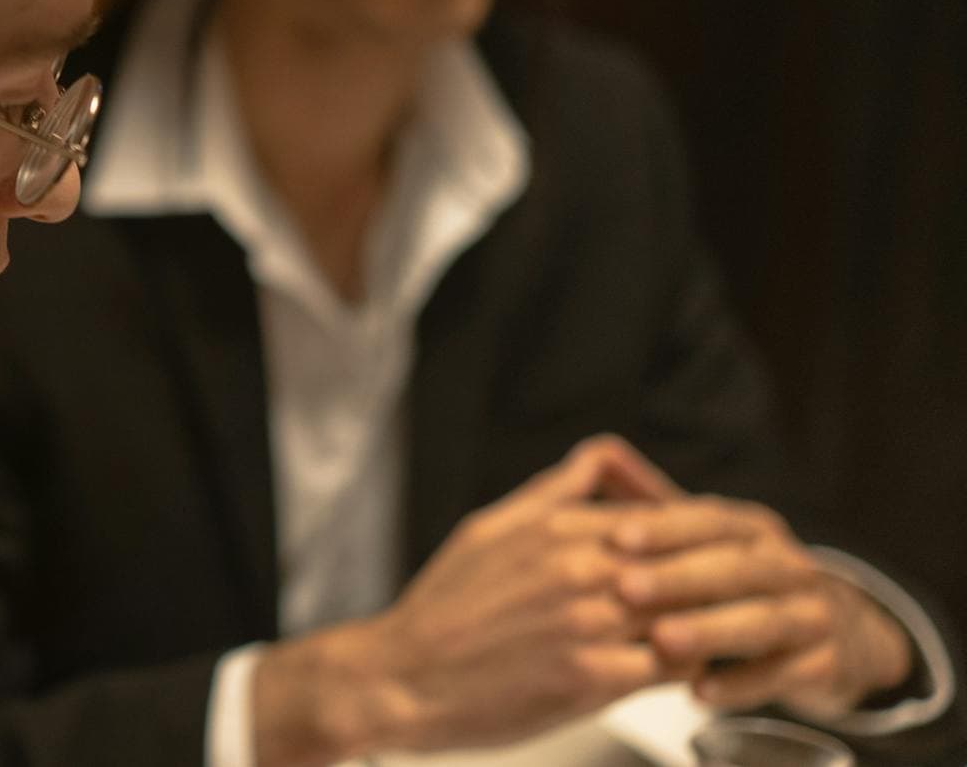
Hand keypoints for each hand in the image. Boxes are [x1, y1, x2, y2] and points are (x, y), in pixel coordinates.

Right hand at [250, 436, 684, 766]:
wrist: (401, 677)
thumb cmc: (443, 606)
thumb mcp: (489, 527)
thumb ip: (553, 493)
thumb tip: (599, 460)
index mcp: (557, 527)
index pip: (668, 515)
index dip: (704, 532)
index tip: (718, 549)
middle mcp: (579, 569)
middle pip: (691, 561)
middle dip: (722, 576)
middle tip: (740, 591)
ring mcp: (588, 624)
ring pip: (690, 613)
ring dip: (709, 623)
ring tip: (719, 631)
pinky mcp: (591, 681)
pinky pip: (672, 668)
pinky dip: (685, 668)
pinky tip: (681, 670)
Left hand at [609, 496, 912, 719]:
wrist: (842, 633)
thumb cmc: (745, 581)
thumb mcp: (710, 541)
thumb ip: (657, 504)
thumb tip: (604, 453)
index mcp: (752, 530)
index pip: (710, 520)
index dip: (666, 527)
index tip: (618, 537)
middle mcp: (788, 563)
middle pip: (735, 567)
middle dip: (680, 578)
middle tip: (626, 589)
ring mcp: (814, 612)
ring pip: (764, 619)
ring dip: (711, 630)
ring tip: (661, 642)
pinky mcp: (828, 661)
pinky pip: (787, 673)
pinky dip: (744, 684)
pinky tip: (700, 692)